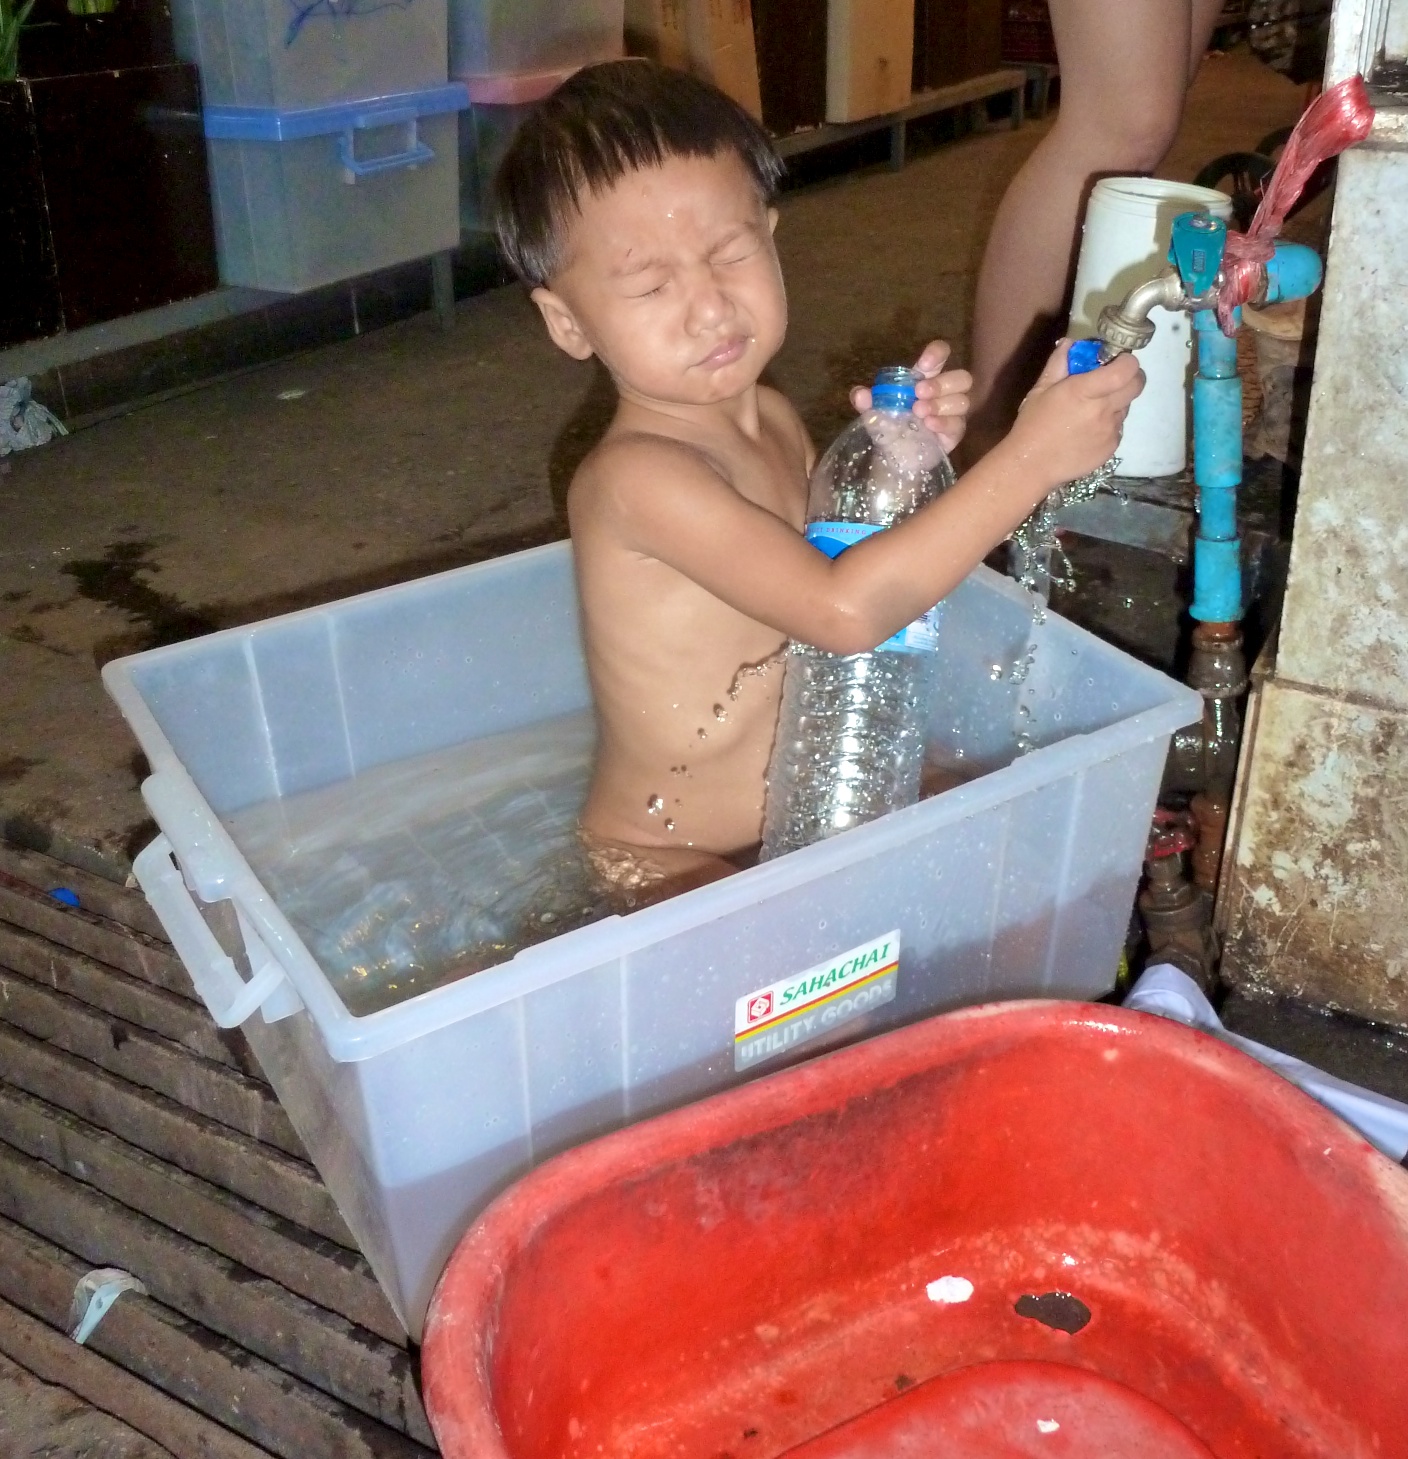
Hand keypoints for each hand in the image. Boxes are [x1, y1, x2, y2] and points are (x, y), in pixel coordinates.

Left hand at [850, 340, 971, 453]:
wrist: (895, 458)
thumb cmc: (890, 428)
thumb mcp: (875, 414)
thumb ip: (867, 403)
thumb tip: (859, 393)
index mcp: (926, 379)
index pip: (941, 355)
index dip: (937, 353)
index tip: (924, 364)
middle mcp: (944, 393)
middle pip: (962, 378)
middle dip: (941, 384)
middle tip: (919, 393)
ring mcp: (952, 413)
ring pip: (963, 400)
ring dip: (940, 404)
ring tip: (918, 412)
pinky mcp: (954, 433)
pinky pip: (957, 424)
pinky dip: (943, 422)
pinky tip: (929, 425)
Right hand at [1004, 341, 1144, 488]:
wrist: (1031, 466)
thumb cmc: (1032, 425)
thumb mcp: (1040, 389)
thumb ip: (1059, 363)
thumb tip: (1070, 343)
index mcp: (1084, 391)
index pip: (1126, 369)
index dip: (1128, 361)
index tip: (1117, 360)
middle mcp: (1103, 409)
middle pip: (1137, 385)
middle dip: (1130, 377)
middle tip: (1113, 380)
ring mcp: (1110, 430)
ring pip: (1126, 407)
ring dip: (1116, 403)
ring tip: (1092, 412)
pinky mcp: (1111, 448)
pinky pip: (1118, 428)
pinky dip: (1109, 425)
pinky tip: (1088, 431)